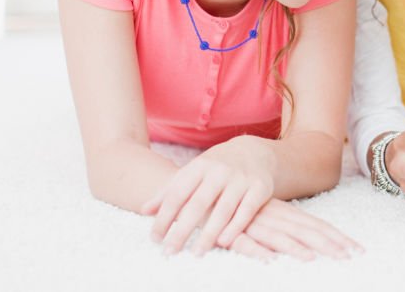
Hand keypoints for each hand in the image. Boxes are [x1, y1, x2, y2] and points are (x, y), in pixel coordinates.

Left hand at [141, 137, 273, 255]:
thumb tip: (144, 210)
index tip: (155, 238)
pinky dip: (236, 227)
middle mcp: (220, 171)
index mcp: (199, 166)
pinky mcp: (260, 187)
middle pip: (198, 203)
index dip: (164, 216)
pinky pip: (247, 210)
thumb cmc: (216, 168)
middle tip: (170, 251)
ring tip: (196, 252)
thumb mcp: (193, 172)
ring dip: (209, 233)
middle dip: (182, 229)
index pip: (177, 193)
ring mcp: (241, 179)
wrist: (255, 152)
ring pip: (223, 209)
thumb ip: (169, 191)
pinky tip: (223, 242)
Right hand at [228, 198, 362, 261]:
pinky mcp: (230, 232)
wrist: (204, 189)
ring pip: (278, 237)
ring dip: (296, 249)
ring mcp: (253, 223)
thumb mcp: (268, 216)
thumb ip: (287, 228)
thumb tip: (312, 245)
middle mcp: (274, 217)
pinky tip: (270, 260)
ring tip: (314, 260)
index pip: (316, 225)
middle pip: (306, 231)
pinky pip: (244, 243)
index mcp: (285, 213)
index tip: (358, 249)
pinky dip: (257, 251)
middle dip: (329, 244)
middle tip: (351, 256)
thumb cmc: (240, 208)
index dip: (337, 237)